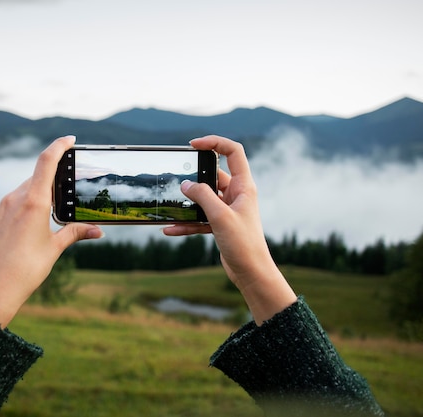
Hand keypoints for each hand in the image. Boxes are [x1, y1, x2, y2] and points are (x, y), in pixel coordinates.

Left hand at [0, 136, 102, 327]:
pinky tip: (20, 236)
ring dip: (32, 201)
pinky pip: (5, 208)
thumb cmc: (27, 269)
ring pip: (19, 194)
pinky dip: (16, 213)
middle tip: (60, 201)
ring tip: (39, 227)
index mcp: (33, 202)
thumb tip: (98, 231)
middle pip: (35, 180)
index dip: (59, 146)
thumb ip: (76, 232)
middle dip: (49, 186)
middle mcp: (13, 199)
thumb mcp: (55, 248)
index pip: (46, 162)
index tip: (69, 139)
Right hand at [163, 135, 295, 323]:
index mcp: (244, 186)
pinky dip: (186, 223)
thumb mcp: (220, 216)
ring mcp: (227, 210)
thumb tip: (185, 185)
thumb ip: (202, 196)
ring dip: (187, 203)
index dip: (214, 143)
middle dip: (194, 178)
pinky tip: (170, 229)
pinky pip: (199, 218)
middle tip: (177, 178)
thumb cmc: (244, 244)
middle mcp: (236, 195)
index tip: (193, 145)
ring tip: (170, 206)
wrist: (251, 273)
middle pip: (213, 175)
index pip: (233, 152)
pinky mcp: (220, 225)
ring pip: (203, 199)